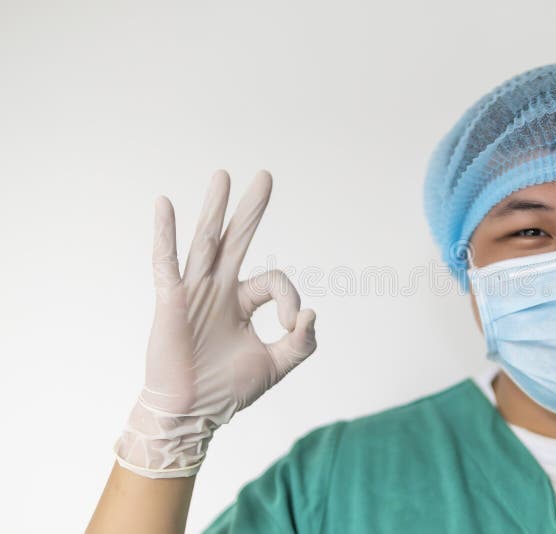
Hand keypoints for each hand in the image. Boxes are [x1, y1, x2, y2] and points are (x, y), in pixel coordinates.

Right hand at [113, 169, 316, 478]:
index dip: (291, 299)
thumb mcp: (276, 365)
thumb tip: (312, 313)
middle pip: (238, 240)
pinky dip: (165, 233)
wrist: (191, 414)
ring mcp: (194, 292)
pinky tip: (165, 204)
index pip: (275, 281)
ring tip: (224, 175)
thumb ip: (301, 343)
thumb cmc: (229, 391)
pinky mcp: (171, 301)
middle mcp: (219, 290)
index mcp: (242, 301)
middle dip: (252, 210)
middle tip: (266, 176)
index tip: (295, 325)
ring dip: (215, 208)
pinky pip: (166, 262)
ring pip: (207, 242)